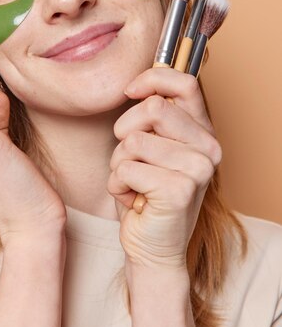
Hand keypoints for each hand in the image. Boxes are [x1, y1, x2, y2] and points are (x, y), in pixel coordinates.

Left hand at [108, 68, 221, 269]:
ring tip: (134, 183)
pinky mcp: (179, 190)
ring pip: (132, 140)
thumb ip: (153, 116)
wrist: (151, 247)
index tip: (129, 92)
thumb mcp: (151, 146)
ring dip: (119, 164)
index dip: (151, 79)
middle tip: (131, 159)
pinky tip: (134, 200)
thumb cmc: (145, 193)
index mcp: (203, 132)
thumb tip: (137, 84)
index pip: (184, 83)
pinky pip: (125, 169)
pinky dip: (117, 185)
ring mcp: (198, 169)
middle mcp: (208, 148)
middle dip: (125, 132)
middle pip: (152, 108)